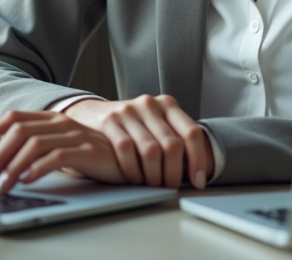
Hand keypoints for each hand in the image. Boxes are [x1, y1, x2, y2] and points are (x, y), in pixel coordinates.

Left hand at [0, 110, 126, 193]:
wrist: (127, 159)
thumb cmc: (88, 157)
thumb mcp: (58, 148)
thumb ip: (34, 149)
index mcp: (51, 118)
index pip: (15, 117)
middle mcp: (61, 122)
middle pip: (19, 131)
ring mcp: (75, 134)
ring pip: (34, 144)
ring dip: (14, 165)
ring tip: (3, 184)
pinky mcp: (87, 150)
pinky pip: (57, 155)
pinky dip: (38, 168)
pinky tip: (28, 180)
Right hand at [65, 94, 213, 188]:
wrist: (93, 115)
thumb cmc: (132, 126)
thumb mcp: (156, 124)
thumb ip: (174, 139)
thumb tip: (198, 172)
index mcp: (168, 104)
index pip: (191, 132)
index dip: (198, 160)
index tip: (199, 181)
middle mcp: (150, 104)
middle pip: (172, 145)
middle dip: (174, 173)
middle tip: (172, 187)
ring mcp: (129, 111)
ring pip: (150, 150)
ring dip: (154, 175)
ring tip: (153, 185)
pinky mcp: (110, 120)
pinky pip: (126, 149)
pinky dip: (133, 169)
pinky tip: (134, 178)